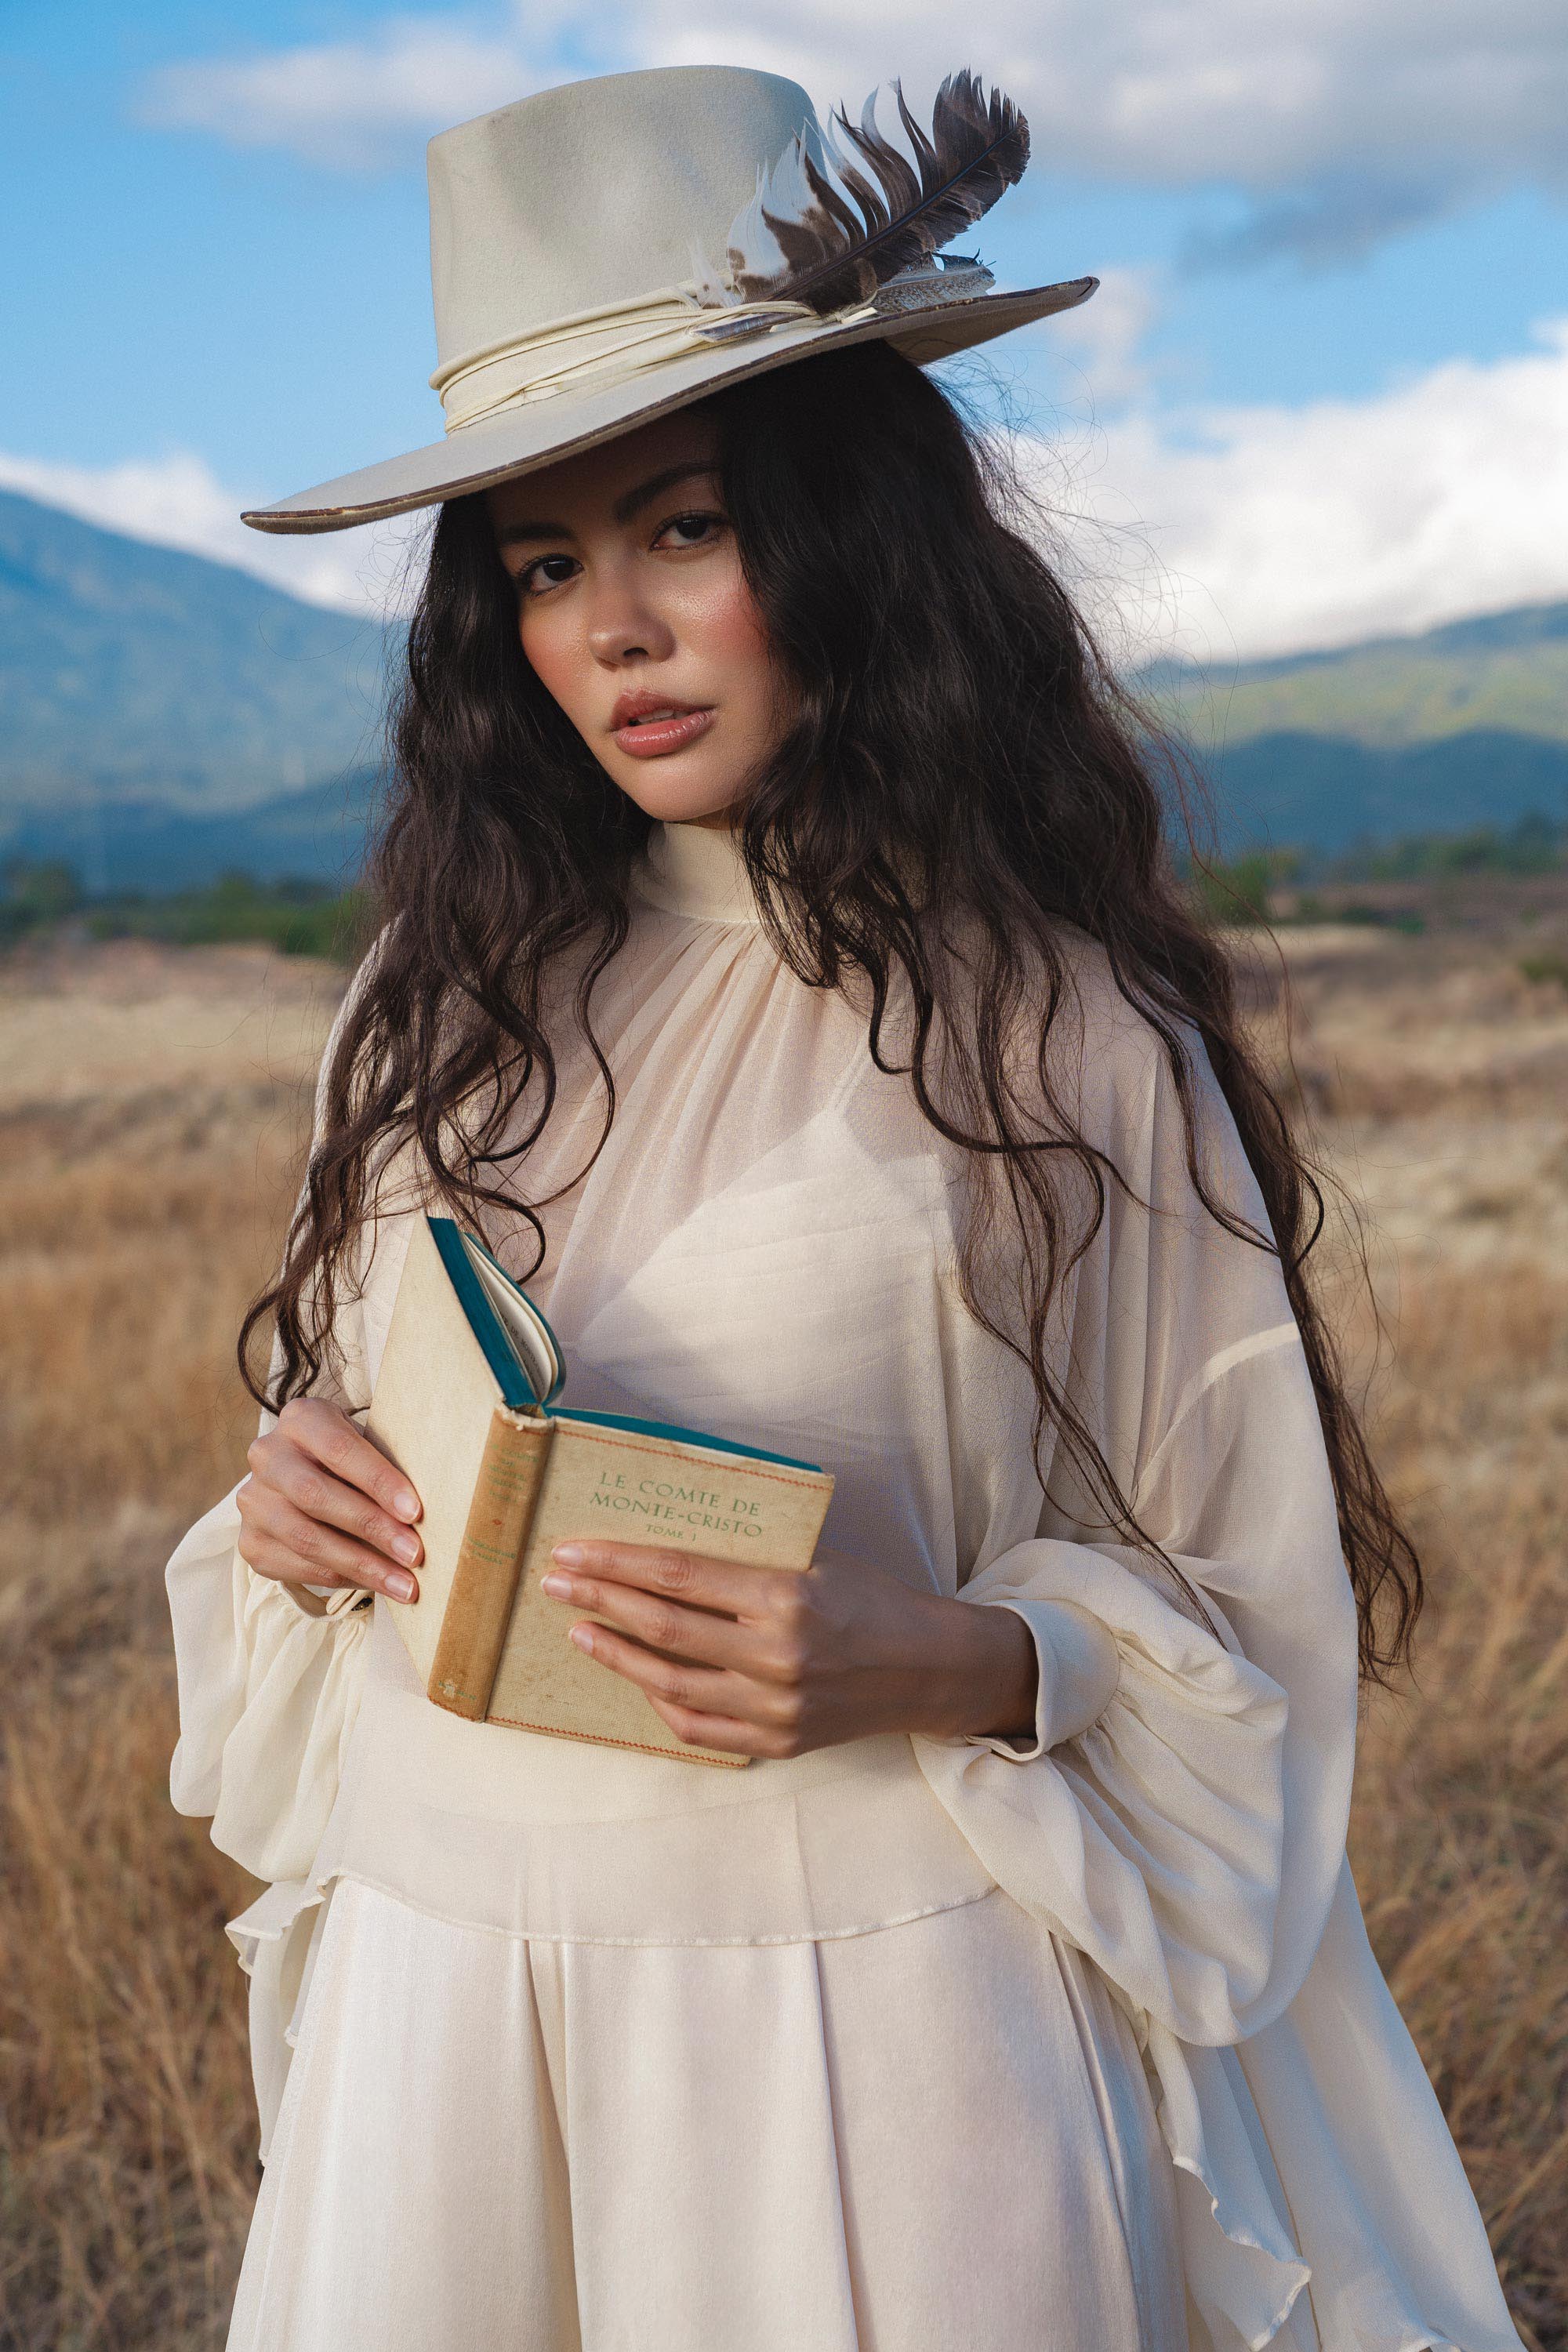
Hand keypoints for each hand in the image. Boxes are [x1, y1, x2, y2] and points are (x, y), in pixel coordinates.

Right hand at [237, 1397, 423, 1604]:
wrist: (300, 1473)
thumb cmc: (351, 1459)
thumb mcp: (367, 1445)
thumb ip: (387, 1467)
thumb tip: (431, 1510)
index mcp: (302, 1419)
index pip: (340, 1449)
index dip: (378, 1481)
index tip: (415, 1512)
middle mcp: (268, 1455)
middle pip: (317, 1496)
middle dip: (372, 1528)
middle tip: (414, 1554)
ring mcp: (253, 1500)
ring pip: (306, 1538)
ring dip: (362, 1565)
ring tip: (404, 1585)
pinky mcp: (250, 1541)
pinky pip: (297, 1567)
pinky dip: (341, 1578)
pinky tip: (375, 1584)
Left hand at [538, 1539, 1037, 1760]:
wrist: (928, 1668)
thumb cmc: (870, 1599)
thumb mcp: (815, 1560)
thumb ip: (746, 1560)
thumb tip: (663, 1548)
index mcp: (786, 1597)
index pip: (678, 1575)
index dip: (617, 1562)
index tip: (573, 1550)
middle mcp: (777, 1656)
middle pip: (663, 1626)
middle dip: (599, 1600)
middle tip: (555, 1581)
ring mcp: (775, 1706)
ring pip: (670, 1681)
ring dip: (615, 1653)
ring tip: (579, 1630)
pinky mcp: (778, 1740)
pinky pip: (699, 1725)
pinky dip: (659, 1700)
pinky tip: (636, 1675)